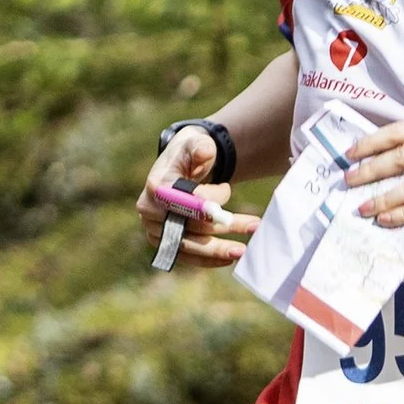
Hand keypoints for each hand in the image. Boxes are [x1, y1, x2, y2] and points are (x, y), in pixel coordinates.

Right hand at [135, 132, 260, 266]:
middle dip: (221, 226)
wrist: (182, 167)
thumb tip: (205, 152)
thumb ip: (201, 147)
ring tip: (244, 250)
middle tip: (253, 226)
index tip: (227, 201)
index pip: (182, 200)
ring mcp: (155, 229)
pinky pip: (187, 256)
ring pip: (189, 245)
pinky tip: (229, 258)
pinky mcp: (165, 243)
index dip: (203, 205)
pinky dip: (208, 259)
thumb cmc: (191, 155)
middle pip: (187, 224)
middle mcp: (149, 210)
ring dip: (218, 249)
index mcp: (156, 185)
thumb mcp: (196, 144)